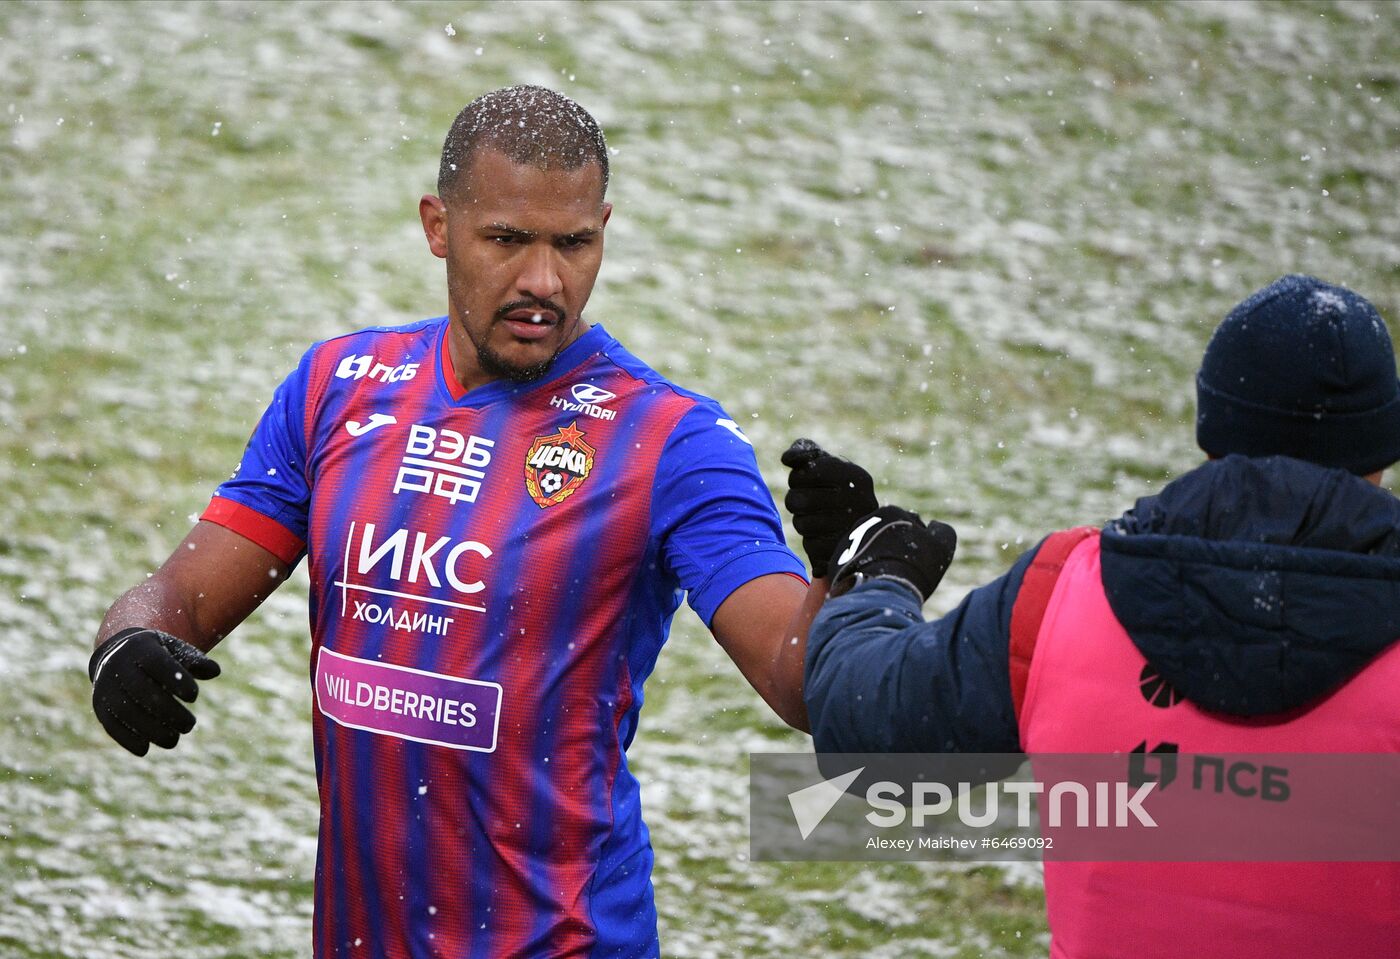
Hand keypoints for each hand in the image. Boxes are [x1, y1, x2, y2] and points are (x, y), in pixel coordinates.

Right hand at [89, 627, 220, 755]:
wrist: (118, 652)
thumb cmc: (158, 654)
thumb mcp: (176, 650)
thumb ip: (196, 661)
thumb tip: (214, 672)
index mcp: (141, 648)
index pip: (158, 664)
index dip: (176, 680)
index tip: (194, 697)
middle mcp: (119, 665)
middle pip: (142, 691)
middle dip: (167, 711)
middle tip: (190, 726)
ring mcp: (106, 686)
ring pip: (126, 710)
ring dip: (150, 729)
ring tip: (173, 740)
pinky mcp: (99, 704)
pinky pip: (111, 723)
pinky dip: (127, 738)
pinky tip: (145, 749)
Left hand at [782, 438, 877, 577]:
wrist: (868, 530)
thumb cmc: (840, 489)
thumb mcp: (828, 464)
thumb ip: (805, 451)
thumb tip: (787, 458)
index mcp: (854, 475)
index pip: (801, 474)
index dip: (798, 478)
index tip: (809, 480)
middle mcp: (857, 500)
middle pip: (795, 500)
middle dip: (797, 500)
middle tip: (810, 501)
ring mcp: (853, 527)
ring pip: (801, 524)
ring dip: (804, 521)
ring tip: (820, 517)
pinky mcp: (845, 551)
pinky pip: (810, 545)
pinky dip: (813, 540)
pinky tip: (826, 535)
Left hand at [828, 506, 956, 600]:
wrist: (879, 592)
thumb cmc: (913, 567)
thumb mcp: (941, 547)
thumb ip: (942, 531)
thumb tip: (934, 525)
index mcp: (890, 513)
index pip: (909, 524)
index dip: (918, 545)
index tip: (918, 562)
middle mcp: (864, 521)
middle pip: (886, 536)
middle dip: (895, 551)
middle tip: (903, 572)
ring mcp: (847, 540)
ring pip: (868, 549)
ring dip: (877, 560)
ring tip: (886, 580)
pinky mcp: (836, 560)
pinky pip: (853, 564)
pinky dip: (862, 572)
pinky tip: (871, 584)